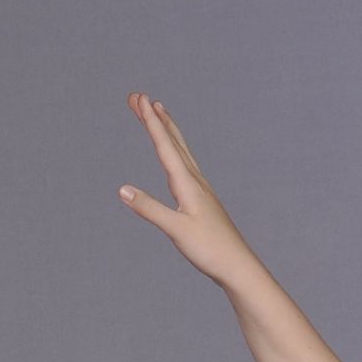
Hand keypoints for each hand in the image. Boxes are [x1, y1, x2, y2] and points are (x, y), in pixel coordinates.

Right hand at [118, 92, 255, 287]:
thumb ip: (150, 209)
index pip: (165, 145)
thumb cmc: (210, 250)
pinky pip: (186, 163)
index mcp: (187, 183)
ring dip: (167, 128)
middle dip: (154, 117)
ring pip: (181, 149)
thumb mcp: (176, 230)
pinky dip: (176, 149)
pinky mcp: (203, 198)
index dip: (150, 121)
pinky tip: (175, 154)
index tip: (139, 98)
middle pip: (172, 140)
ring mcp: (200, 188)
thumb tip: (123, 190)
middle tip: (138, 96)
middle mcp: (195, 180)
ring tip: (157, 111)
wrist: (237, 265)